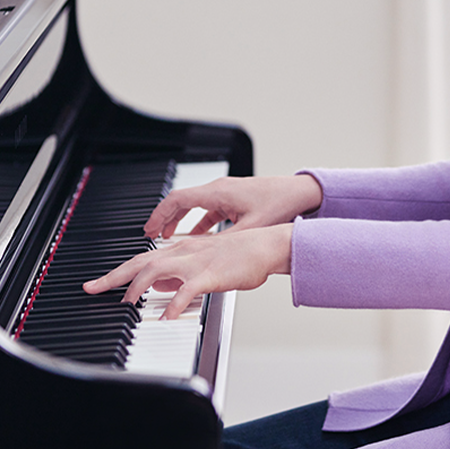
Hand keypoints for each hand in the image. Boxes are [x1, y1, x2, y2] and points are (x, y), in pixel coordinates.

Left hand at [82, 223, 293, 318]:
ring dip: (137, 288)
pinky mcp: (210, 275)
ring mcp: (195, 262)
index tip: (97, 283)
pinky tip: (165, 319)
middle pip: (139, 262)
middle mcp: (182, 252)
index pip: (140, 259)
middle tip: (93, 289)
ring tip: (128, 304)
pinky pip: (186, 291)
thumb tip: (157, 286)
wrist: (265, 246)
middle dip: (113, 277)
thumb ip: (178, 274)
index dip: (116, 272)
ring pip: (156, 270)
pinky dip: (172, 305)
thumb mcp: (202, 263)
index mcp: (180, 250)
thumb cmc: (239, 256)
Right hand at [143, 174, 321, 238]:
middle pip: (181, 201)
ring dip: (180, 220)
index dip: (159, 215)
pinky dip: (198, 222)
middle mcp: (219, 189)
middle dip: (164, 218)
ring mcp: (227, 193)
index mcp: (218, 193)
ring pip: (194, 205)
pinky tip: (196, 237)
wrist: (301, 192)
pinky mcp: (235, 199)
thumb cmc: (280, 204)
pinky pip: (209, 209)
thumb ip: (224, 243)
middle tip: (151, 235)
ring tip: (168, 237)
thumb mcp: (250, 228)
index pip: (177, 200)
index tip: (148, 230)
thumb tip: (203, 259)